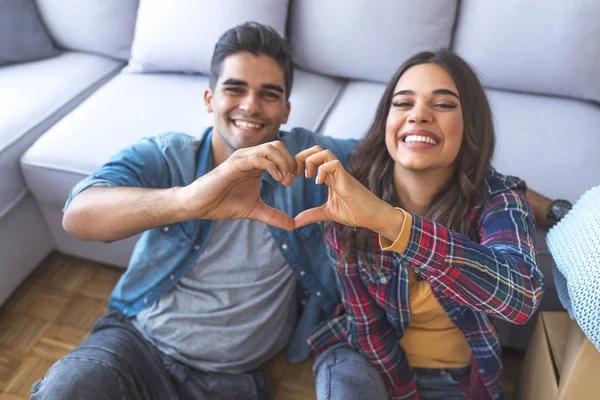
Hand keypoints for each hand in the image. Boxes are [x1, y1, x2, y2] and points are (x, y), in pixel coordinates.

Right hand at [180, 141, 298, 229]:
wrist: (199, 205)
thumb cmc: (223, 204)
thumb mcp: (255, 211)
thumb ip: (274, 216)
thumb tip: (293, 226)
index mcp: (255, 164)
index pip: (280, 152)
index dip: (291, 164)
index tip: (295, 180)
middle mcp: (249, 157)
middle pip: (278, 146)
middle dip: (289, 161)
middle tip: (291, 180)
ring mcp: (241, 159)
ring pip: (270, 149)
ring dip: (283, 163)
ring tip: (285, 181)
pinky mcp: (234, 165)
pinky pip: (258, 158)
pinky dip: (272, 166)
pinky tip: (277, 179)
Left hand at [293, 146, 403, 239]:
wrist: (374, 217)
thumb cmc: (355, 212)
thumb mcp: (328, 213)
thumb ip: (311, 215)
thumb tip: (294, 222)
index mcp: (329, 176)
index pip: (311, 157)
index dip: (299, 162)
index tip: (292, 177)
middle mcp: (334, 172)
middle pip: (316, 149)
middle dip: (301, 157)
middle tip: (296, 174)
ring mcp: (341, 174)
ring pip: (324, 152)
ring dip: (311, 161)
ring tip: (307, 176)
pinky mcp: (347, 180)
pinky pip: (334, 164)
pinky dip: (323, 170)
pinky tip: (319, 183)